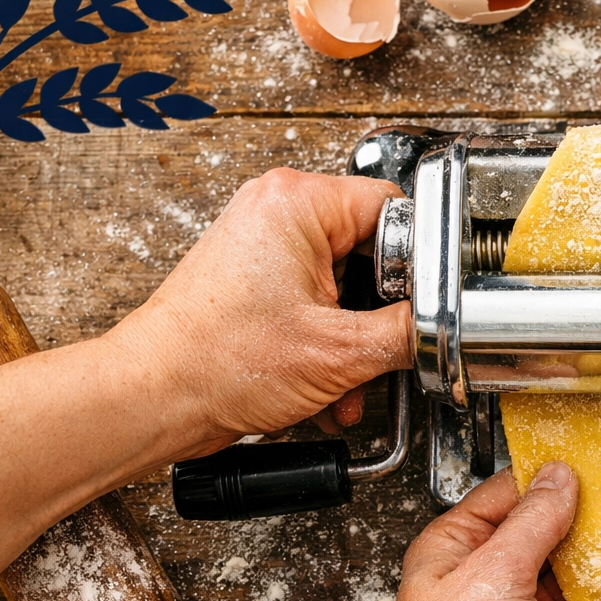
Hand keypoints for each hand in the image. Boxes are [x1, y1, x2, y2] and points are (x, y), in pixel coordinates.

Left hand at [102, 168, 412, 457]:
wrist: (155, 398)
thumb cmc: (216, 362)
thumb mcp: (341, 351)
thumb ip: (408, 333)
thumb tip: (446, 328)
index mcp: (298, 201)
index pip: (396, 208)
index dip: (421, 262)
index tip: (425, 303)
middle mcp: (278, 211)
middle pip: (374, 251)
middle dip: (384, 313)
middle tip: (387, 344)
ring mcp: (265, 245)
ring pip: (348, 285)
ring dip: (359, 338)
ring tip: (350, 376)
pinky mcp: (257, 279)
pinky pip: (318, 301)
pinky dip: (331, 342)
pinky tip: (330, 381)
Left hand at [159, 464, 600, 600]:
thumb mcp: (493, 568)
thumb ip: (535, 521)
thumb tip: (559, 477)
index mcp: (458, 548)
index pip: (510, 496)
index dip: (548, 479)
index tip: (591, 462)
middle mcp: (491, 582)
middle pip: (549, 536)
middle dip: (586, 519)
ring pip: (578, 579)